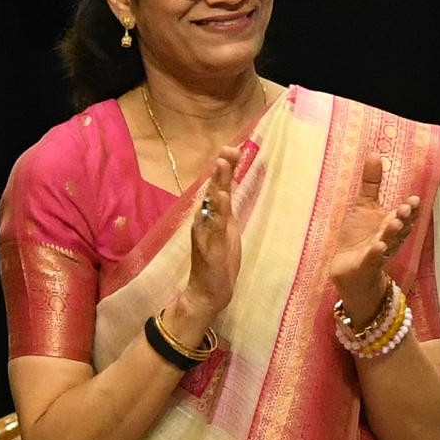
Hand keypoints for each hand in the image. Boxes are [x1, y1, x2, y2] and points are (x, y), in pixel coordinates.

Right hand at [159, 142, 259, 360]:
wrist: (209, 291)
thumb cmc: (220, 258)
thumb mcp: (227, 228)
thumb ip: (227, 207)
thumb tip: (229, 186)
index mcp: (212, 215)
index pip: (219, 186)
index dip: (225, 168)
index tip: (234, 148)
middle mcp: (205, 220)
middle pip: (213, 190)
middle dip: (221, 170)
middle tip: (227, 150)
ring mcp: (205, 233)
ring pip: (212, 205)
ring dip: (217, 184)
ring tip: (222, 165)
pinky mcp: (208, 247)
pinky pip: (213, 228)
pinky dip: (218, 212)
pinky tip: (223, 198)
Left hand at [320, 142, 423, 349]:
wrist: (349, 271)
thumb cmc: (360, 237)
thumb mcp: (364, 207)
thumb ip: (371, 182)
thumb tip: (374, 151)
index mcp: (391, 224)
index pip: (405, 215)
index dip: (411, 209)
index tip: (415, 199)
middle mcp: (389, 238)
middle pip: (400, 228)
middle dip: (404, 218)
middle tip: (407, 208)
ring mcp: (378, 252)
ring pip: (388, 242)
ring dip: (392, 233)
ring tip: (395, 222)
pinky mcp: (365, 265)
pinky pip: (372, 259)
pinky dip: (375, 253)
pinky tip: (378, 246)